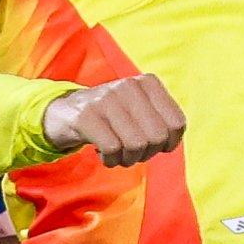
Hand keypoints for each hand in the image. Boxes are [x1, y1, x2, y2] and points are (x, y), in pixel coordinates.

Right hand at [43, 75, 183, 165]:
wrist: (66, 111)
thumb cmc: (112, 118)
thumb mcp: (140, 110)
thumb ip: (162, 122)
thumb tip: (170, 143)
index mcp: (148, 83)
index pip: (177, 123)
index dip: (168, 143)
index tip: (154, 146)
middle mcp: (128, 86)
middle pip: (157, 137)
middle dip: (146, 153)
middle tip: (132, 151)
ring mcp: (106, 99)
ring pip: (136, 145)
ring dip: (127, 159)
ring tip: (117, 153)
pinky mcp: (86, 115)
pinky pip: (112, 149)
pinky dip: (110, 160)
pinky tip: (102, 154)